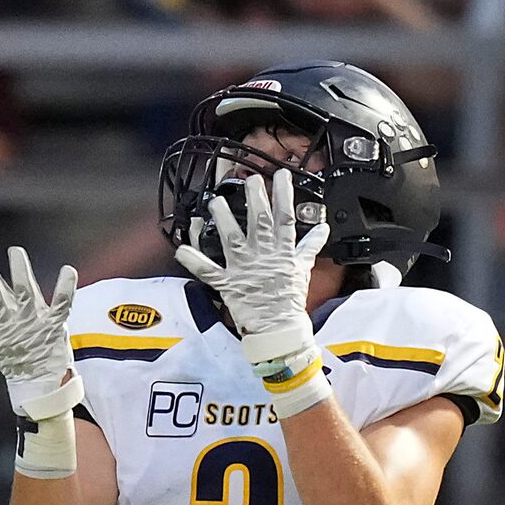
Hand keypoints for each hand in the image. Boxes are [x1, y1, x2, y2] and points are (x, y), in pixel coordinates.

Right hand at [0, 245, 74, 390]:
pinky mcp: (54, 325)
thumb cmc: (15, 360)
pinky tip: (68, 270)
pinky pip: (61, 304)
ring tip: (15, 252)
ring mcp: (32, 321)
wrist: (37, 384)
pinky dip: (65, 288)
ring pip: (24, 292)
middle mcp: (10, 319)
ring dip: (20, 272)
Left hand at [174, 166, 326, 339]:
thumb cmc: (289, 300)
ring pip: (232, 239)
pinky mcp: (228, 283)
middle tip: (250, 179)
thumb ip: (309, 247)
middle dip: (255, 198)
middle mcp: (262, 256)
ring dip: (224, 219)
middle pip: (258, 222)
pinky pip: (208, 271)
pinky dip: (195, 261)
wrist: (279, 328)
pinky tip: (182, 249)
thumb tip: (322, 230)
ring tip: (216, 202)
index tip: (281, 176)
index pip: (285, 217)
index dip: (283, 195)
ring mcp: (244, 269)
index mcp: (282, 252)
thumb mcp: (304, 270)